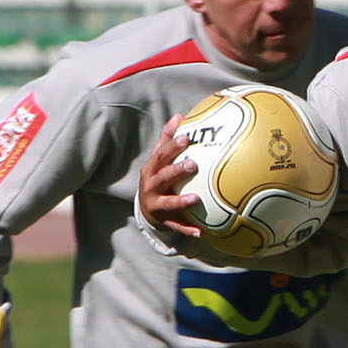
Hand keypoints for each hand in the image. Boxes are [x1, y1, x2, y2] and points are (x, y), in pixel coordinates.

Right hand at [137, 112, 202, 240]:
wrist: (146, 208)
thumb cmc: (158, 176)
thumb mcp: (160, 158)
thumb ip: (168, 139)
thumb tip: (180, 115)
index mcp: (152, 169)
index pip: (161, 155)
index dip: (172, 146)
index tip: (187, 137)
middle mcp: (151, 186)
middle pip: (162, 177)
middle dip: (176, 170)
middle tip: (193, 164)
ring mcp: (156, 204)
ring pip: (168, 203)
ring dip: (181, 201)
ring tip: (196, 199)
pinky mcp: (163, 220)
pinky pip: (176, 226)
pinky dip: (187, 229)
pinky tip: (200, 232)